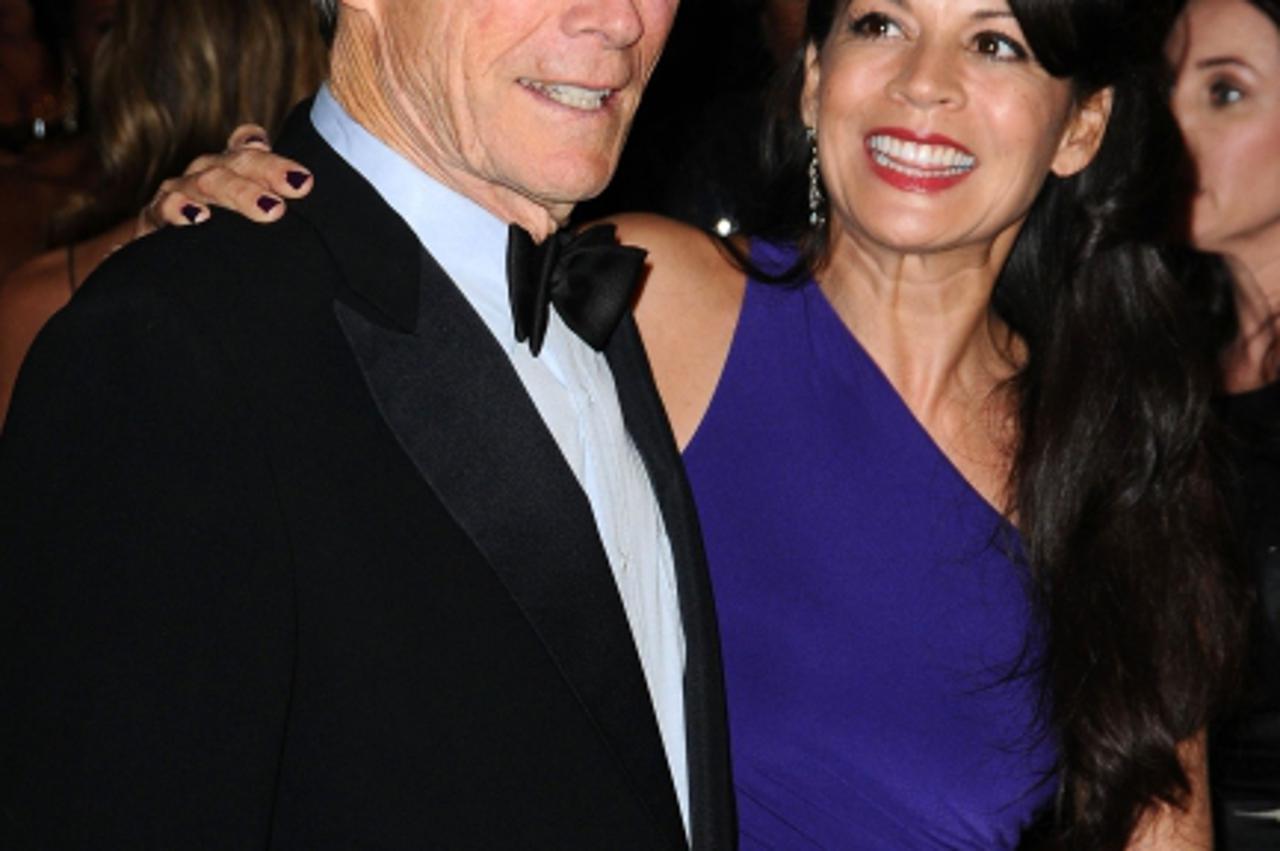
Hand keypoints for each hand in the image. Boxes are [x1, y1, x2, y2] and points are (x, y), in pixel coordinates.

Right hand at [136, 124, 312, 237]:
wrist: (164, 265)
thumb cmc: (222, 241)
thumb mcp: (253, 222)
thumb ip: (279, 204)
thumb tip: (308, 195)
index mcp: (232, 170)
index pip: (252, 149)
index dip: (276, 158)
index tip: (304, 180)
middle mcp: (207, 174)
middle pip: (237, 162)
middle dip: (269, 173)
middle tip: (299, 188)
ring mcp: (179, 192)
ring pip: (207, 181)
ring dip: (238, 192)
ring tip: (268, 209)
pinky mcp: (154, 216)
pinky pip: (162, 208)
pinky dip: (178, 210)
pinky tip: (197, 217)